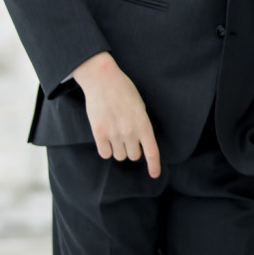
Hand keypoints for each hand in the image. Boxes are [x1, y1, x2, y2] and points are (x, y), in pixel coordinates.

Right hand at [72, 52, 160, 178]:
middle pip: (133, 156)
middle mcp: (130, 131)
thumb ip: (141, 124)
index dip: (154, 165)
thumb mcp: (139, 105)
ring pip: (119, 156)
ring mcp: (114, 134)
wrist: (103, 80)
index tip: (154, 175)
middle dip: (132, 149)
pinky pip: (105, 154)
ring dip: (119, 149)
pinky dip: (106, 149)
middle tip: (127, 136)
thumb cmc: (123, 90)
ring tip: (115, 132)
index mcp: (143, 123)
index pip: (152, 151)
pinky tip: (106, 136)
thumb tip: (139, 141)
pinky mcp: (99, 134)